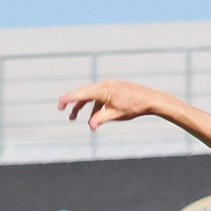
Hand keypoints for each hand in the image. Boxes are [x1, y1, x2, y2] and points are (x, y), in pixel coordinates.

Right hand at [56, 79, 172, 129]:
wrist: (150, 99)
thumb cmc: (134, 107)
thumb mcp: (116, 115)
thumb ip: (101, 119)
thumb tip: (90, 125)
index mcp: (104, 90)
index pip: (82, 93)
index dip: (69, 98)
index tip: (60, 102)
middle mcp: (104, 84)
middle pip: (83, 93)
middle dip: (72, 102)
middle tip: (60, 108)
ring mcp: (108, 85)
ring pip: (90, 95)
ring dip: (82, 106)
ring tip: (73, 118)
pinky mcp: (113, 88)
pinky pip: (99, 96)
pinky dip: (94, 106)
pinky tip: (93, 117)